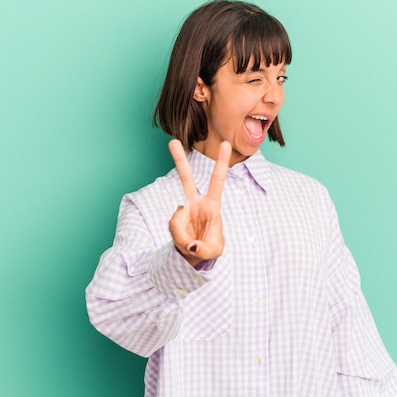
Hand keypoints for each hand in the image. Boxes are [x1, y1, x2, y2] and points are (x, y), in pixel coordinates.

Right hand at [168, 139, 230, 266]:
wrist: (193, 255)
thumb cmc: (209, 248)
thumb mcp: (214, 252)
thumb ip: (205, 249)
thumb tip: (190, 244)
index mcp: (212, 205)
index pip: (217, 181)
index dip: (220, 163)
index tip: (225, 144)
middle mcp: (195, 203)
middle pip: (186, 179)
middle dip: (179, 160)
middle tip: (172, 141)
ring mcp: (182, 211)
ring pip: (177, 216)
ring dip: (183, 235)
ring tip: (192, 245)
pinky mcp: (173, 220)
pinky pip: (174, 228)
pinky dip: (180, 239)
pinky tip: (186, 242)